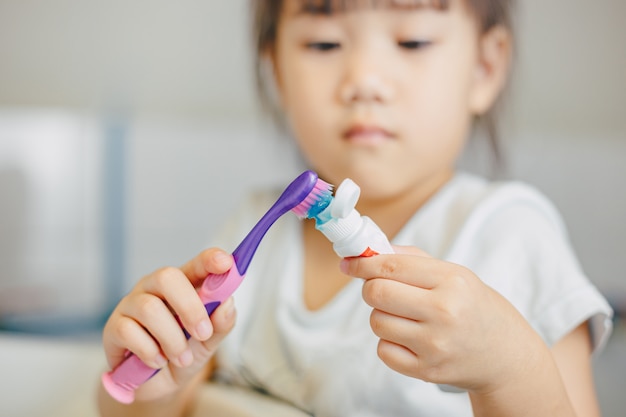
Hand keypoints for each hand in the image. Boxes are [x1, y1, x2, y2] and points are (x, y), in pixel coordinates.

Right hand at [102, 248, 236, 401]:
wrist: (155, 388)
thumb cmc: (183, 355)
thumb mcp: (208, 343)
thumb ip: (220, 324)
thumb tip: (227, 304)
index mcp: (182, 285)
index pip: (196, 265)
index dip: (209, 260)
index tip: (226, 263)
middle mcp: (154, 288)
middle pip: (167, 277)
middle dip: (190, 306)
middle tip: (203, 334)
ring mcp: (131, 304)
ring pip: (149, 308)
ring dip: (172, 339)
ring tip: (182, 359)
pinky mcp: (114, 327)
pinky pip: (128, 331)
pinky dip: (149, 351)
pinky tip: (157, 361)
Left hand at [339, 245, 542, 393]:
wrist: (503, 352)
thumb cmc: (471, 305)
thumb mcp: (452, 273)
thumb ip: (409, 259)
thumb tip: (366, 253)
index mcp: (451, 281)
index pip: (390, 267)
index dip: (363, 264)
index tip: (350, 263)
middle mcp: (444, 312)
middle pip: (377, 294)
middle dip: (370, 288)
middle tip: (380, 288)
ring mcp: (435, 345)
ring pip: (377, 322)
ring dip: (382, 316)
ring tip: (404, 315)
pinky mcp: (427, 371)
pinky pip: (384, 351)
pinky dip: (389, 342)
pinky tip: (409, 338)